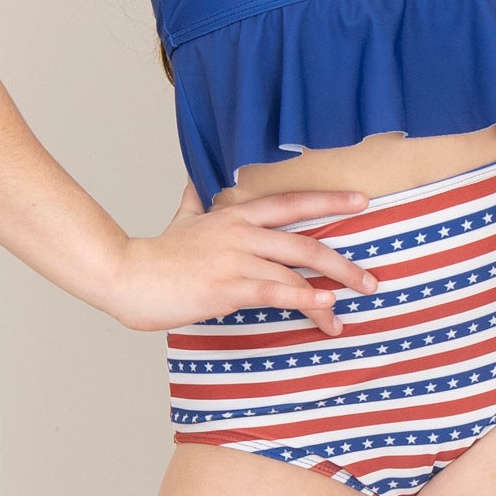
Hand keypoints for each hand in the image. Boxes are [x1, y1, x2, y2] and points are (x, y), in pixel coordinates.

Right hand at [105, 179, 379, 336]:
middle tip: (370, 281)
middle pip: (306, 244)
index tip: (363, 201)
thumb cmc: (155, 255)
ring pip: (296, 273)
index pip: (292, 202)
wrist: (125, 276)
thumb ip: (193, 202)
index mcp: (235, 214)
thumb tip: (192, 182)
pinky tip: (324, 308)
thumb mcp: (180, 221)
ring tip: (345, 313)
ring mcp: (236, 259)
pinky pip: (276, 293)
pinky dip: (305, 300)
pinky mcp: (228, 287)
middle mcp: (242, 232)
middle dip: (344, 264)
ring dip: (328, 294)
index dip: (330, 200)